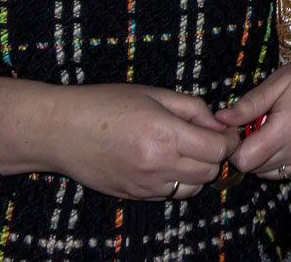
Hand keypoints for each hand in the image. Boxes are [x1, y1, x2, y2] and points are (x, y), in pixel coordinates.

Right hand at [0, 78, 239, 199]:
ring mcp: (145, 185)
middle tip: (206, 138)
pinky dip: (176, 181)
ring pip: (193, 188)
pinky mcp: (134, 196)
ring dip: (197, 171)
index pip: (218, 149)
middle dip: (215, 155)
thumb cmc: (105, 104)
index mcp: (165, 134)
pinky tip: (165, 162)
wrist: (61, 130)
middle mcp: (157, 164)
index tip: (226, 130)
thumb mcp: (154, 94)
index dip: (229, 139)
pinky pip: (170, 194)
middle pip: (210, 171)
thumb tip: (219, 124)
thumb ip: (192, 109)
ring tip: (184, 151)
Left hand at [215, 47, 290, 178]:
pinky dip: (284, 162)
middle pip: (257, 170)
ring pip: (274, 175)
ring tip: (275, 133)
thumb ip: (248, 105)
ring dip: (267, 159)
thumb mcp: (277, 82)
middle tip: (258, 128)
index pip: (246, 161)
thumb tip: (220, 120)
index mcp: (286, 129)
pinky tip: (290, 140)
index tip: (241, 131)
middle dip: (251, 152)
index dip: (236, 148)